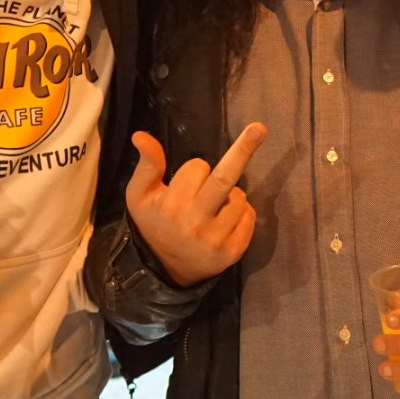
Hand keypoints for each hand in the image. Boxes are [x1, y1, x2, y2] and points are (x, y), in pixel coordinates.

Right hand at [126, 123, 265, 287]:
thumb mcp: (140, 195)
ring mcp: (217, 239)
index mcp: (172, 205)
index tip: (186, 183)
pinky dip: (241, 213)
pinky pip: (250, 216)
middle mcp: (195, 222)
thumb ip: (147, 165)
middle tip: (260, 128)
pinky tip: (224, 222)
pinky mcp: (234, 252)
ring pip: (239, 196)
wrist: (166, 270)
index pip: (198, 167)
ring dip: (231, 194)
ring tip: (212, 208)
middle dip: (243, 150)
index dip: (195, 171)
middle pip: (224, 178)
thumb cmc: (155, 224)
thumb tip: (140, 135)